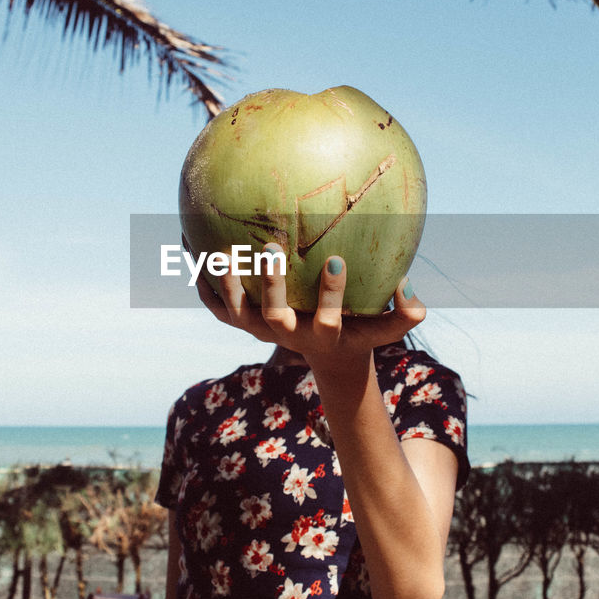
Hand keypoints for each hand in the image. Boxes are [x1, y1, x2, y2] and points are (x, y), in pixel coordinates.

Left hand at [196, 242, 424, 361]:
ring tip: (219, 251)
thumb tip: (407, 282)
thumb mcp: (389, 328)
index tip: (337, 259)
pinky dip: (202, 280)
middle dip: (272, 285)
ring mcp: (261, 331)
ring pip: (236, 314)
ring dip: (226, 285)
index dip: (331, 294)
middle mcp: (288, 335)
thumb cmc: (363, 332)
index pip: (328, 319)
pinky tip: (191, 244)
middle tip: (272, 247)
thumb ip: (407, 312)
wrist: (329, 354)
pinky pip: (215, 305)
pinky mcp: (243, 323)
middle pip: (273, 318)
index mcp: (323, 336)